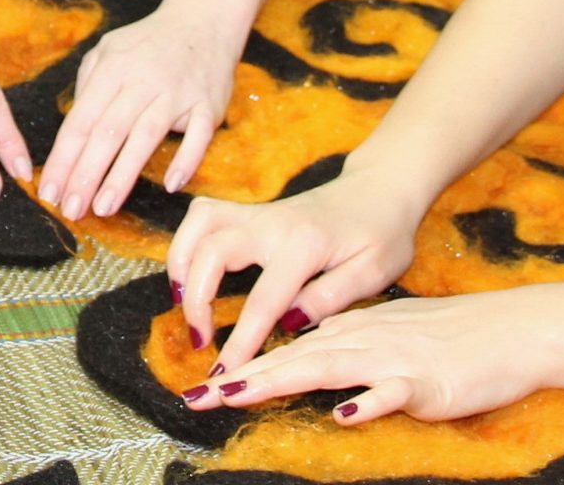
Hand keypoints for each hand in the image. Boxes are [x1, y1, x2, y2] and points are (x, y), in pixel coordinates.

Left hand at [38, 7, 238, 219]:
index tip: (48, 191)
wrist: (204, 18)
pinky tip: (171, 185)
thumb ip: (88, 86)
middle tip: (70, 210)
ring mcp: (177, 93)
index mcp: (113, 68)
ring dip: (122, 175)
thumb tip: (72, 134)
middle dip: (85, 174)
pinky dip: (186, 159)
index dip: (63, 158)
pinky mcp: (208, 104)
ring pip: (145, 136)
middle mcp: (143, 80)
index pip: (81, 120)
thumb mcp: (109, 50)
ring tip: (103, 207)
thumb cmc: (149, 43)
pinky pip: (198, 136)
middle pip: (108, 132)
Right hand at [168, 172, 423, 366]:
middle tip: (200, 341)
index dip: (241, 341)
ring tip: (183, 304)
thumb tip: (290, 323)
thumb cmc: (383, 233)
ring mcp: (258, 211)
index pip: (263, 300)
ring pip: (199, 224)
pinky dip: (188, 243)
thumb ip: (331, 297)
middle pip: (212, 251)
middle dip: (196, 299)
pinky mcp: (250, 211)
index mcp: (305, 244)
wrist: (381, 188)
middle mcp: (273, 222)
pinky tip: (191, 273)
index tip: (226, 375)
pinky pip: (203, 217)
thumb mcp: (375, 271)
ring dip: (181, 264)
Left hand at [181, 290, 552, 424]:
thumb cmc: (452, 338)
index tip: (205, 388)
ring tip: (239, 394)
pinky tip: (344, 414)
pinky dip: (367, 401)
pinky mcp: (425, 381)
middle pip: (295, 358)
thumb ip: (351, 349)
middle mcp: (363, 338)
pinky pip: (392, 392)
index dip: (246, 367)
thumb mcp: (391, 336)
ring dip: (281, 380)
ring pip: (328, 367)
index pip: (290, 348)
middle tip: (198, 397)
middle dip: (245, 377)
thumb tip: (314, 364)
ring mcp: (392, 357)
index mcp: (353, 329)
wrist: (511, 329)